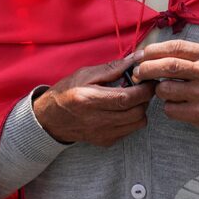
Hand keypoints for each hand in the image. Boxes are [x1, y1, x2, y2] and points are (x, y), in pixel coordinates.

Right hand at [32, 56, 155, 145]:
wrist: (50, 119)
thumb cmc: (67, 92)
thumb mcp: (86, 74)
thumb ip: (114, 67)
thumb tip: (138, 58)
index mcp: (89, 100)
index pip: (126, 98)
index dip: (143, 89)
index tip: (148, 79)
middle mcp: (96, 120)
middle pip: (136, 112)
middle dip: (146, 97)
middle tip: (143, 86)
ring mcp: (102, 134)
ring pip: (138, 123)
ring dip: (141, 108)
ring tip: (134, 97)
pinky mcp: (106, 141)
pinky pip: (130, 130)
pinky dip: (133, 118)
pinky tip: (124, 108)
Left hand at [133, 40, 198, 135]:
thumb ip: (188, 54)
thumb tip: (151, 53)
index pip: (176, 47)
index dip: (153, 50)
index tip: (141, 55)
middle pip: (168, 66)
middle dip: (146, 68)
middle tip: (138, 72)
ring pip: (165, 89)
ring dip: (158, 90)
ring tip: (164, 90)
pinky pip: (171, 109)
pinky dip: (168, 106)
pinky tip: (177, 104)